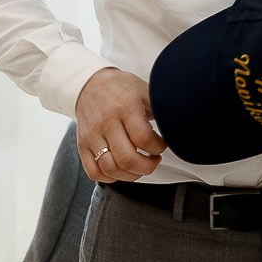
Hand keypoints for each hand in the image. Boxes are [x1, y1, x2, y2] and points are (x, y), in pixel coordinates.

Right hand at [74, 68, 162, 182]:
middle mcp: (107, 123)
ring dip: (131, 174)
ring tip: (139, 166)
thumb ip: (160, 108)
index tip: (162, 145)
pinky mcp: (82, 145)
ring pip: (111, 169)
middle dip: (147, 167)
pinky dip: (109, 177)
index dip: (158, 148)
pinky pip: (93, 172)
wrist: (88, 84)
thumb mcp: (144, 90)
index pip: (144, 139)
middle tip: (154, 159)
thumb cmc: (120, 88)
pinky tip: (120, 169)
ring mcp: (92, 136)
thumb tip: (179, 124)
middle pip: (127, 159)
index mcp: (125, 108)